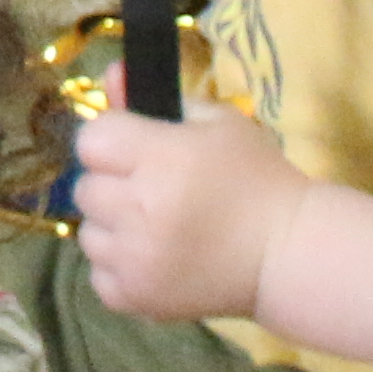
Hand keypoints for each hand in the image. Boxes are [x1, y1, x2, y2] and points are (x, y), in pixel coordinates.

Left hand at [71, 105, 307, 326]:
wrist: (287, 253)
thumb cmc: (257, 179)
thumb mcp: (217, 123)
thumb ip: (156, 98)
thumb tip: (110, 74)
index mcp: (160, 159)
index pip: (91, 140)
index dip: (113, 141)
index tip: (138, 150)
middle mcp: (139, 209)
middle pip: (85, 187)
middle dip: (114, 184)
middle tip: (152, 190)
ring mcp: (135, 259)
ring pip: (88, 233)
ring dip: (113, 227)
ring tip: (154, 227)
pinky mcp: (136, 297)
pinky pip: (98, 275)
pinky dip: (119, 267)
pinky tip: (154, 258)